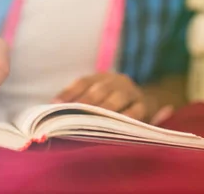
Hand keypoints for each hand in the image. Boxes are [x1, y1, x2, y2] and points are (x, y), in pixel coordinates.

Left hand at [53, 73, 173, 124]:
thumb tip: (56, 111)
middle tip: (71, 115)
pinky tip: (117, 126)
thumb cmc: (115, 103)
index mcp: (102, 77)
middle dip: (85, 102)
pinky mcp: (145, 105)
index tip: (54, 104)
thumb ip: (82, 102)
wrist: (149, 101)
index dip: (69, 92)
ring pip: (118, 97)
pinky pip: (136, 110)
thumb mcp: (101, 97)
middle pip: (100, 89)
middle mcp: (117, 81)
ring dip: (104, 109)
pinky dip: (127, 117)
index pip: (83, 82)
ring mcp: (132, 92)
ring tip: (91, 121)